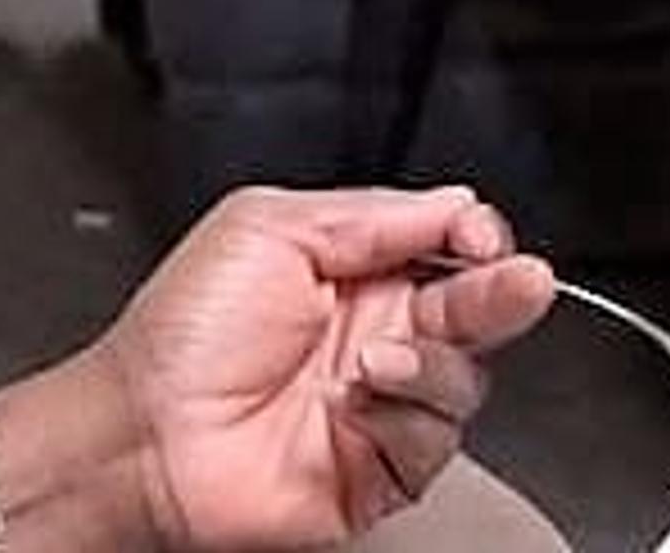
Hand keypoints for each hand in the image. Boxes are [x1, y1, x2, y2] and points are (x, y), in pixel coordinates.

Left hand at [93, 186, 554, 550]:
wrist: (149, 431)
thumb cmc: (183, 331)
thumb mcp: (267, 229)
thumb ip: (368, 215)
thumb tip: (453, 202)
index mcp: (349, 268)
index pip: (443, 245)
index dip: (473, 237)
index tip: (479, 235)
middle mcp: (376, 331)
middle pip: (475, 309)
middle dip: (503, 291)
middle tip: (520, 281)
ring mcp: (383, 401)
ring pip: (465, 378)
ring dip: (430, 362)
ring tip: (374, 355)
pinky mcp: (384, 466)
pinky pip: (434, 440)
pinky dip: (402, 418)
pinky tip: (357, 402)